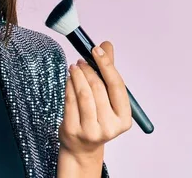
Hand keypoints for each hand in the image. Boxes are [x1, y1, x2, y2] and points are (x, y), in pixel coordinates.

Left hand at [59, 41, 131, 160]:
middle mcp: (110, 126)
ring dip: (77, 75)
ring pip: (83, 94)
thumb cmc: (97, 119)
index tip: (96, 49)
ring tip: (74, 67)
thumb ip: (108, 72)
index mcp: (124, 119)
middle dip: (88, 70)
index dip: (106, 65)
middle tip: (81, 60)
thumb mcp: (107, 100)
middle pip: (98, 88)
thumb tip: (106, 45)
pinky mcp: (73, 129)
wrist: (82, 147)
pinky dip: (68, 85)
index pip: (117, 86)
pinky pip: (69, 100)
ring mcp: (91, 130)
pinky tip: (68, 78)